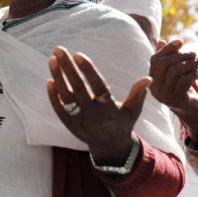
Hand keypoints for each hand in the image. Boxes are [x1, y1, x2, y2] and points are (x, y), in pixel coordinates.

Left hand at [47, 46, 149, 163]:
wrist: (110, 147)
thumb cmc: (122, 123)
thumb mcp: (132, 111)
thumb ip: (137, 95)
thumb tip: (148, 78)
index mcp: (109, 108)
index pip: (98, 86)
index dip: (88, 70)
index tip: (78, 54)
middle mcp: (93, 114)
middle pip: (78, 88)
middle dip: (67, 67)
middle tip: (58, 49)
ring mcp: (79, 121)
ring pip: (66, 97)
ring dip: (58, 78)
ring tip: (52, 60)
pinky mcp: (70, 125)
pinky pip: (58, 110)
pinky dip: (53, 96)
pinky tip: (49, 80)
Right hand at [149, 39, 197, 109]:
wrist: (189, 109)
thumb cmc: (181, 87)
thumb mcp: (172, 72)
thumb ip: (166, 57)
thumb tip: (162, 40)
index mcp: (151, 79)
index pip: (155, 59)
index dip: (167, 49)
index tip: (181, 41)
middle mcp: (154, 87)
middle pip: (164, 64)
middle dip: (180, 56)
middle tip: (194, 54)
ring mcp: (164, 95)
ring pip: (174, 72)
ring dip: (189, 64)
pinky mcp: (176, 100)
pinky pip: (183, 82)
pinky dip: (192, 74)